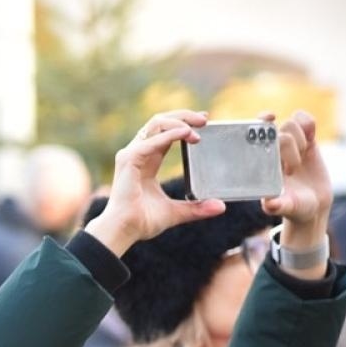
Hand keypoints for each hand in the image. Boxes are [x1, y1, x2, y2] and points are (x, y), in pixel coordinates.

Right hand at [83, 109, 225, 256]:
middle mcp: (138, 153)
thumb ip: (197, 207)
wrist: (124, 230)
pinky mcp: (129, 159)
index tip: (203, 121)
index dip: (184, 123)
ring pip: (156, 123)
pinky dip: (170, 134)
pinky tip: (186, 133)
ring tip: (198, 127)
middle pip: (161, 122)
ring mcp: (132, 154)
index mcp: (147, 161)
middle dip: (184, 116)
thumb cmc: (142, 222)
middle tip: (205, 119)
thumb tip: (221, 207)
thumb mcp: (176, 211)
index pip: (165, 132)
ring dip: (179, 121)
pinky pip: (152, 140)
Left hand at [262, 110, 331, 256]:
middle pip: (280, 130)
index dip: (261, 122)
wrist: (313, 207)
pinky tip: (311, 139)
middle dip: (289, 147)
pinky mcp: (307, 142)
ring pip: (293, 123)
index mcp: (263, 163)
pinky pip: (307, 122)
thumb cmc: (295, 208)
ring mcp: (291, 145)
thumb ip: (278, 206)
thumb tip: (270, 204)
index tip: (271, 118)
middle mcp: (274, 151)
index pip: (256, 135)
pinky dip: (310, 125)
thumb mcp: (287, 208)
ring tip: (302, 158)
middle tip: (291, 171)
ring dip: (300, 139)